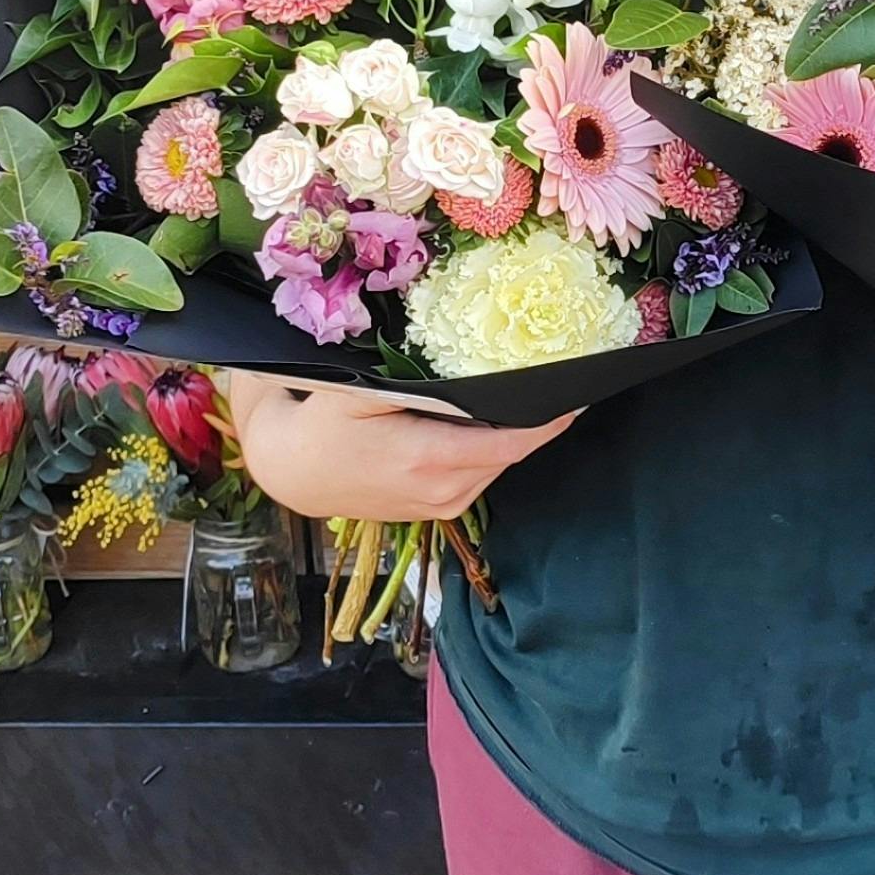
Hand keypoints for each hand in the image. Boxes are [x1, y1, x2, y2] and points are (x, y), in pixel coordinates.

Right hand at [219, 371, 574, 524]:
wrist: (294, 473)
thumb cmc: (323, 422)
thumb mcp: (357, 390)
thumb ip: (415, 384)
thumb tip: (466, 364)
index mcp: (428, 459)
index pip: (512, 443)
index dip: (551, 420)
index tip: (581, 390)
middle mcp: (443, 490)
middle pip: (513, 452)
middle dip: (540, 417)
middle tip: (563, 374)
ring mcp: (442, 505)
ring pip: (500, 464)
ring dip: (518, 432)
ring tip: (535, 390)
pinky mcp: (439, 510)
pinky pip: (482, 475)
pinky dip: (494, 449)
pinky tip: (495, 418)